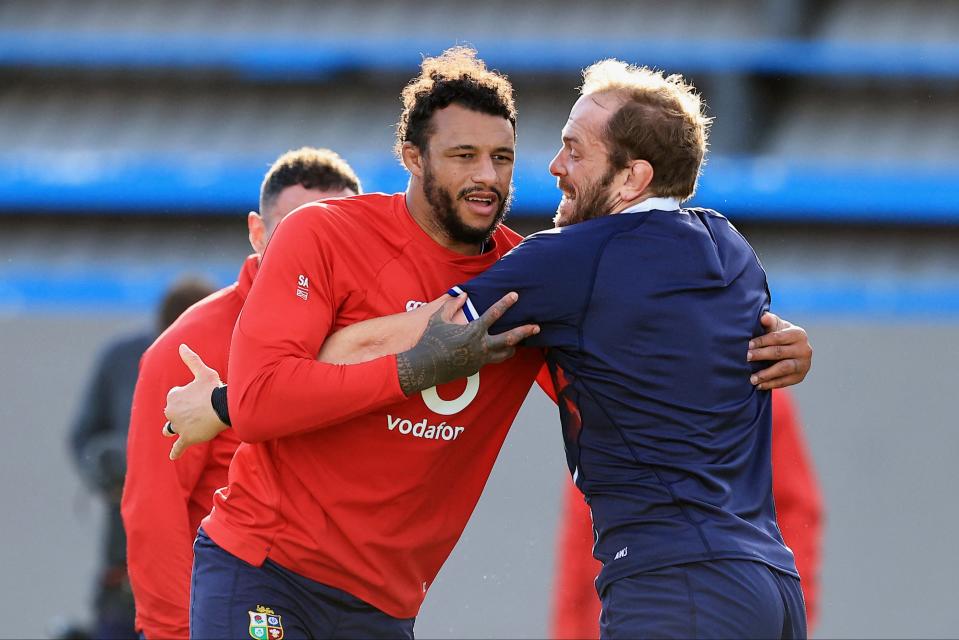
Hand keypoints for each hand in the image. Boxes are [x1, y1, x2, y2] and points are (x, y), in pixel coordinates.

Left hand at [163, 344, 227, 459]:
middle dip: (181, 411)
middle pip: (173, 413)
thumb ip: (190, 359)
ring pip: (172, 429)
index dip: (187, 395)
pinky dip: (176, 451)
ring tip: (174, 430)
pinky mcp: (186, 439)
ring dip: (173, 429)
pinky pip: (178, 447)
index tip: (199, 395)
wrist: (223, 408)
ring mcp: (178, 427)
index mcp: (173, 396)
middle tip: (199, 409)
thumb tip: (181, 345)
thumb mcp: (203, 371)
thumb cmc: (214, 388)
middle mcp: (171, 412)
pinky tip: (172, 456)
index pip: (175, 397)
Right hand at [395, 292, 539, 395]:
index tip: (515, 295)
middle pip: (509, 338)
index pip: (494, 314)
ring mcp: (480, 359)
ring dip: (513, 347)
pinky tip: (498, 351)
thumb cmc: (431, 340)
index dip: (506, 303)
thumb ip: (452, 305)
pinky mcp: (476, 368)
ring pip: (504, 353)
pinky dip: (497, 354)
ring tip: (520, 342)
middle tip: (537, 327)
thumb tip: (464, 295)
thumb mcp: (439, 318)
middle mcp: (481, 346)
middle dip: (524, 331)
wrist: (425, 366)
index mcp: (473, 330)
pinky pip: (492, 360)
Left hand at [746, 312, 811, 389]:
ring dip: (766, 374)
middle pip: (779, 353)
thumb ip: (770, 321)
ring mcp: (804, 364)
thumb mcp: (776, 326)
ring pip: (783, 369)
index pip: (777, 338)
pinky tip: (758, 385)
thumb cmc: (779, 335)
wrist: (791, 349)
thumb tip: (763, 317)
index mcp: (798, 334)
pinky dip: (770, 384)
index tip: (747, 345)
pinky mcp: (800, 377)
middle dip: (761, 355)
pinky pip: (785, 382)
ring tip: (751, 378)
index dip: (761, 341)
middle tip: (746, 358)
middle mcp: (805, 349)